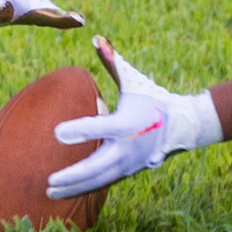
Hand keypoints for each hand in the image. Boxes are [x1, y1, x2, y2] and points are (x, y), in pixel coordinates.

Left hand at [46, 36, 222, 199]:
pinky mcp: (128, 172)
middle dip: (72, 175)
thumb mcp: (134, 80)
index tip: (57, 133)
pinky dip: (84, 189)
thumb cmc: (152, 99)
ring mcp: (128, 163)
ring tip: (50, 192)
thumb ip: (112, 62)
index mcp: (126, 122)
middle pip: (96, 165)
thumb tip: (95, 38)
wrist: (182, 125)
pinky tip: (65, 192)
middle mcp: (127, 146)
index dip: (78, 130)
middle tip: (49, 179)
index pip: (99, 128)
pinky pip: (103, 183)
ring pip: (98, 180)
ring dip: (74, 188)